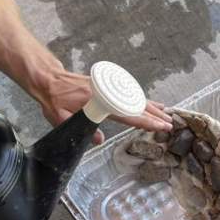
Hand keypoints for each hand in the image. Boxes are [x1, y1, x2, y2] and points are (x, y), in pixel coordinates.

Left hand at [32, 69, 171, 143]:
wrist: (48, 78)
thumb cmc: (53, 99)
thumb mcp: (60, 118)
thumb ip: (80, 128)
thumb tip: (100, 140)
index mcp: (98, 101)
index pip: (127, 113)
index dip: (146, 121)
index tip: (160, 126)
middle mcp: (106, 91)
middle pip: (136, 103)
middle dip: (155, 114)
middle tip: (170, 123)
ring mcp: (107, 86)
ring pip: (134, 96)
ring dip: (150, 105)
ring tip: (166, 112)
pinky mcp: (106, 84)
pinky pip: (127, 92)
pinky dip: (140, 98)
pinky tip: (147, 102)